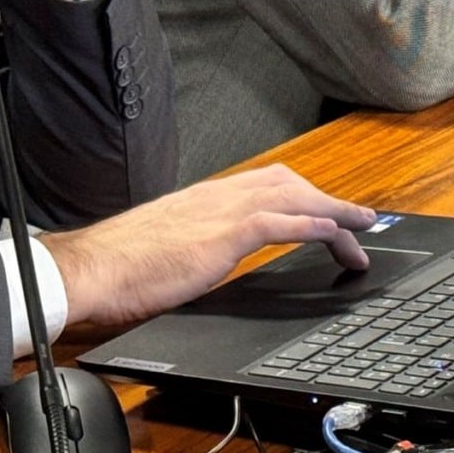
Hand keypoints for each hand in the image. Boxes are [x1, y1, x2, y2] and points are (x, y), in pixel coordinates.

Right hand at [49, 165, 377, 330]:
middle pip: (288, 183)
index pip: (265, 184)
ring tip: (363, 229)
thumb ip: (191, 251)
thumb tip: (201, 266)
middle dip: (327, 200)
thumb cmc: (117, 267)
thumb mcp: (166, 253)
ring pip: (295, 196)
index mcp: (203, 199)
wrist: (90, 269)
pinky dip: (319, 223)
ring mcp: (222, 211)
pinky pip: (284, 222)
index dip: (301, 195)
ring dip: (335, 211)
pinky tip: (339, 234)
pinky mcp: (224, 233)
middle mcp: (217, 195)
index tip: (324, 209)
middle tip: (357, 221)